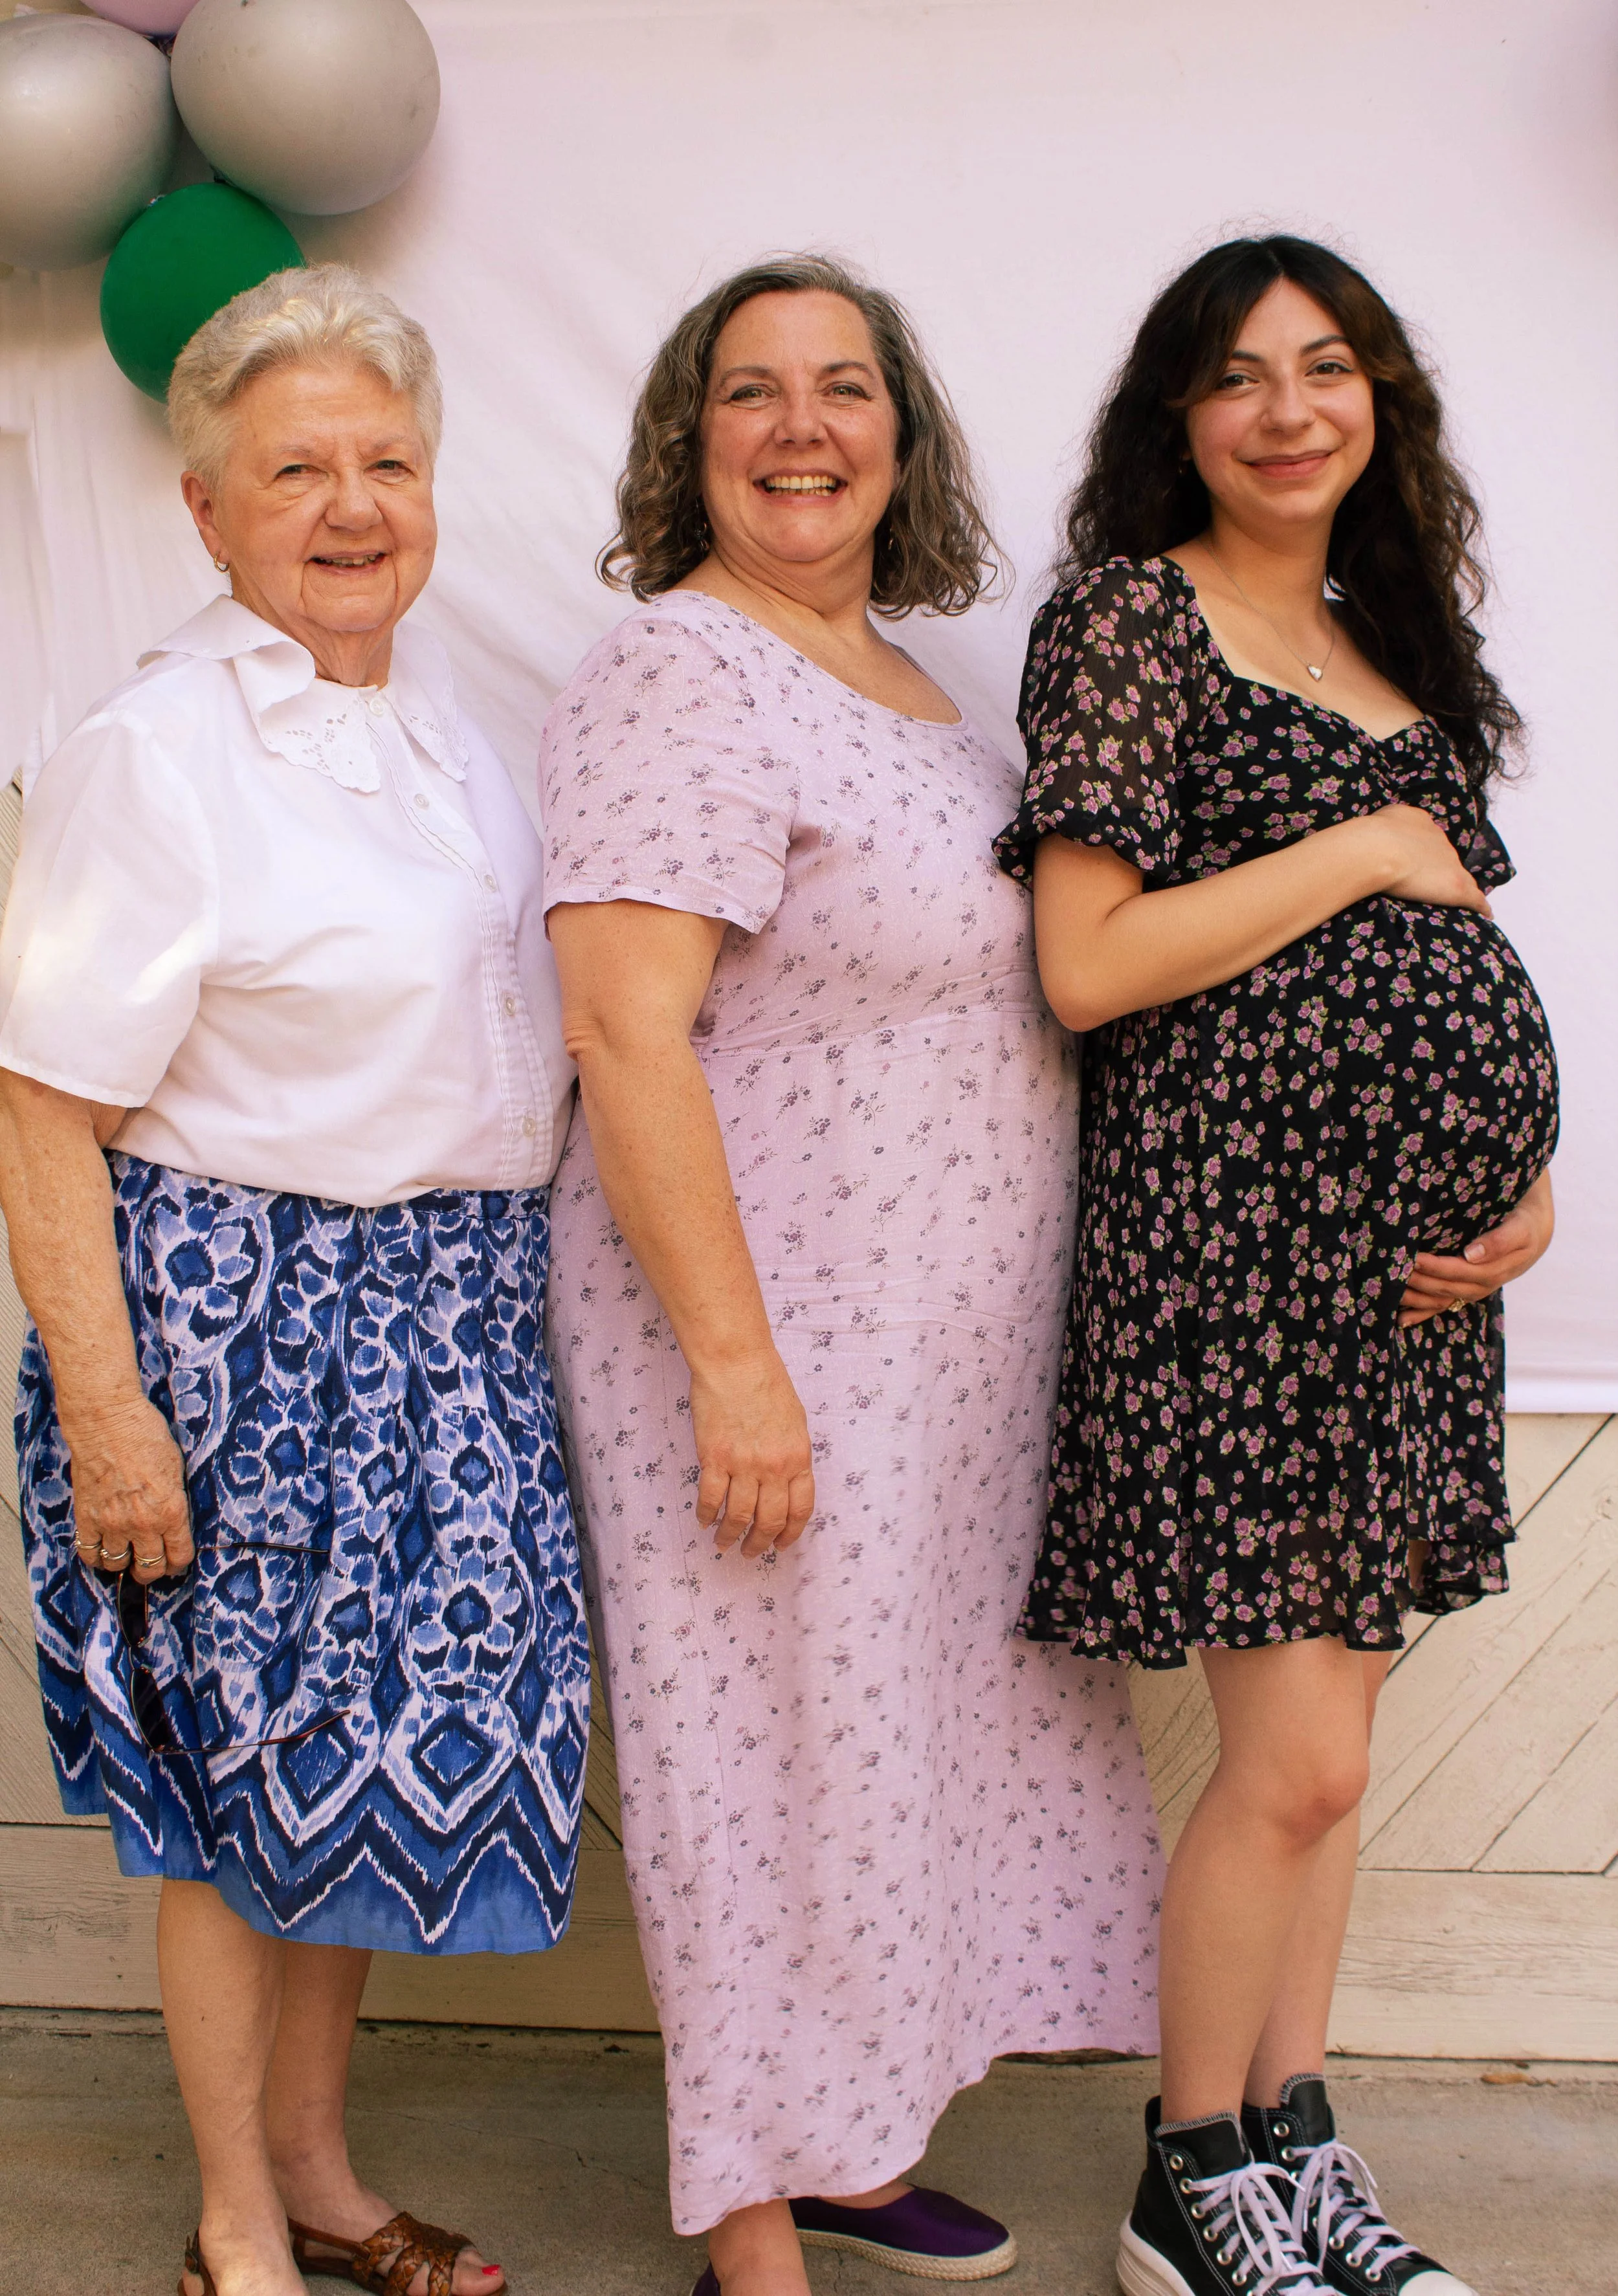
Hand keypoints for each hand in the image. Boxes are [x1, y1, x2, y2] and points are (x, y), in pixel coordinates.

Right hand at [62, 1395, 192, 1579]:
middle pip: (149, 1569)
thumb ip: (175, 1499)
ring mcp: (112, 1523)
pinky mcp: (86, 1517)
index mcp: (171, 1511)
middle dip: (153, 1571)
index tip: (176, 1562)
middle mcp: (142, 1524)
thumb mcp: (177, 1468)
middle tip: (152, 1565)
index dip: (179, 1564)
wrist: (106, 1421)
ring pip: (118, 1565)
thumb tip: (175, 1518)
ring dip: (124, 1564)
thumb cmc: (146, 1435)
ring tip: (126, 1556)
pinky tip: (102, 1551)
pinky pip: (89, 1553)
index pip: (179, 1556)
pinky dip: (96, 1557)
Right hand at [689, 1349, 814, 1558]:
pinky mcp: (714, 1458)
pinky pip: (710, 1498)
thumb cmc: (767, 1384)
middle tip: (751, 1552)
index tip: (781, 1545)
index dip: (790, 1533)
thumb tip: (786, 1483)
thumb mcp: (795, 1422)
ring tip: (724, 1543)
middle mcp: (774, 1467)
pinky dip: (706, 1515)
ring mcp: (743, 1465)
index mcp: (798, 1458)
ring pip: (738, 1517)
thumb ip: (792, 1456)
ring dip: (730, 1535)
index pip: (800, 1510)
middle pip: (769, 1520)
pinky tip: (704, 1521)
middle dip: (760, 1543)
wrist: (736, 1362)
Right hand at [1370, 804, 1491, 915]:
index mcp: (1420, 822)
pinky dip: (1480, 905)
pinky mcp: (1457, 886)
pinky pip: (1474, 898)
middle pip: (1444, 856)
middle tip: (1424, 882)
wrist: (1379, 850)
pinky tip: (1485, 913)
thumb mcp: (1379, 820)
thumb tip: (1387, 832)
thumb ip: (1388, 825)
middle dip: (1437, 867)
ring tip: (1449, 898)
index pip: (1428, 837)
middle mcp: (1439, 840)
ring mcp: (1451, 863)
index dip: (1422, 850)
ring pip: (1460, 875)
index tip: (1415, 860)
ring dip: (1455, 884)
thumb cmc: (1372, 836)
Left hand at [1399, 1169, 1554, 1329]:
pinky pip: (1443, 1306)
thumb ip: (1499, 1241)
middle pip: (1445, 1287)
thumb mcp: (1520, 1229)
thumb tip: (1472, 1254)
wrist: (1533, 1231)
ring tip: (1389, 1293)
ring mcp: (1473, 1291)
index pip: (1459, 1271)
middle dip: (1418, 1281)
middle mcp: (1481, 1285)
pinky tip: (1402, 1320)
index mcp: (1494, 1270)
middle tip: (1392, 1271)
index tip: (1413, 1258)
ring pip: (1441, 1299)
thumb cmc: (1525, 1225)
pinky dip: (1423, 1314)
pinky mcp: (1466, 1291)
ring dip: (1415, 1299)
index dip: (1435, 1267)